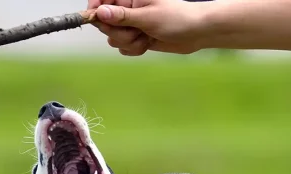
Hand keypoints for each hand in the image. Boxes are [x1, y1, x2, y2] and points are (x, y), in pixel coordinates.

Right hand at [87, 0, 211, 55]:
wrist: (195, 33)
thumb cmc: (177, 18)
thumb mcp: (148, 17)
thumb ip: (122, 16)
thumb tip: (100, 13)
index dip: (96, 10)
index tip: (96, 20)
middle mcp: (128, 8)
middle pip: (106, 23)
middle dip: (120, 33)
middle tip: (136, 31)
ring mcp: (132, 23)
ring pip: (114, 38)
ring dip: (129, 42)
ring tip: (146, 37)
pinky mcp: (135, 36)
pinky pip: (123, 48)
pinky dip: (134, 49)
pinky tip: (148, 43)